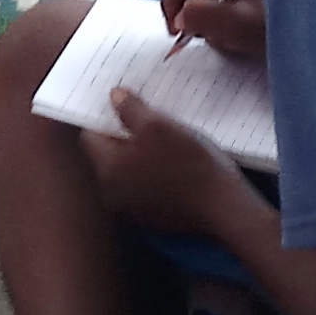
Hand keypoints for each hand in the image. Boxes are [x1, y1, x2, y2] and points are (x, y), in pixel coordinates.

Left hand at [83, 92, 251, 234]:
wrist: (225, 210)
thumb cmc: (189, 164)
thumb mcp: (159, 126)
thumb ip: (130, 110)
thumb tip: (113, 96)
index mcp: (107, 170)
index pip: (91, 136)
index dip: (106, 117)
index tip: (125, 106)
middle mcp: (111, 193)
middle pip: (108, 155)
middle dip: (123, 136)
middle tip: (147, 121)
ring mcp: (131, 210)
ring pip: (126, 172)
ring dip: (139, 155)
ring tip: (163, 141)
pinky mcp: (151, 218)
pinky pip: (142, 188)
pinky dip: (151, 174)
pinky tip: (172, 165)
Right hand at [159, 0, 266, 61]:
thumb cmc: (284, 27)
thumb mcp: (242, 26)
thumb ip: (205, 17)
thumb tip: (179, 16)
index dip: (171, 3)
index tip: (176, 31)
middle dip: (191, 14)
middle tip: (203, 37)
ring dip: (208, 21)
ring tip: (229, 39)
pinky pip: (222, 4)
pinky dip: (223, 23)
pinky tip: (239, 37)